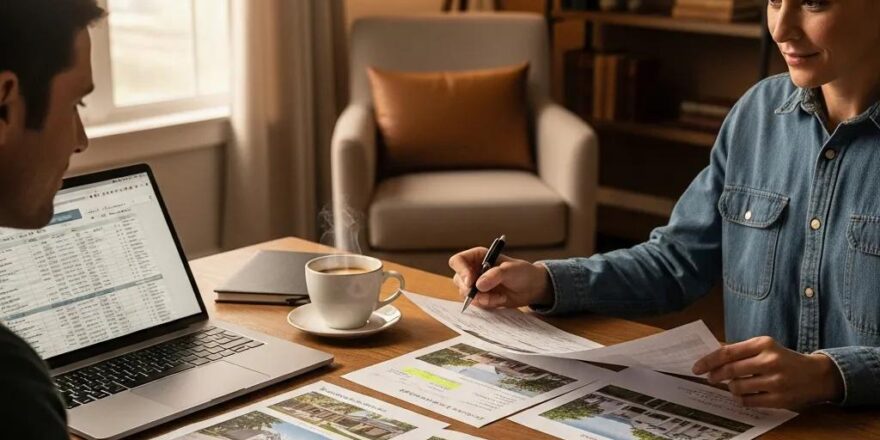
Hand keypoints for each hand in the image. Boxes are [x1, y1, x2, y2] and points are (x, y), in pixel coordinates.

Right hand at [448, 247, 553, 308]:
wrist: (531, 288)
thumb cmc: (522, 272)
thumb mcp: (511, 270)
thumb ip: (495, 275)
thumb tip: (478, 285)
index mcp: (477, 257)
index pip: (458, 261)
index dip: (461, 271)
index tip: (470, 282)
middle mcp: (473, 270)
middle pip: (459, 280)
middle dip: (471, 290)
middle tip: (484, 295)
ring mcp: (476, 285)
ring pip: (466, 295)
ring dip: (482, 299)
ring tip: (500, 297)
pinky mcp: (481, 297)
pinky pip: (476, 304)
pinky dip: (487, 304)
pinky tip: (500, 299)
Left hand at [692, 336, 843, 408]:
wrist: (817, 375)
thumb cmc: (783, 359)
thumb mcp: (764, 347)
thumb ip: (740, 351)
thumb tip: (712, 356)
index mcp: (763, 344)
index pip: (727, 352)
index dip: (708, 361)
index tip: (697, 367)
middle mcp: (770, 360)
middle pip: (730, 370)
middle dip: (715, 376)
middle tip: (710, 379)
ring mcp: (776, 381)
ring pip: (738, 387)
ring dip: (730, 388)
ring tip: (733, 385)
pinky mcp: (780, 398)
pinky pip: (749, 401)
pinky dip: (741, 399)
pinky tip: (743, 395)